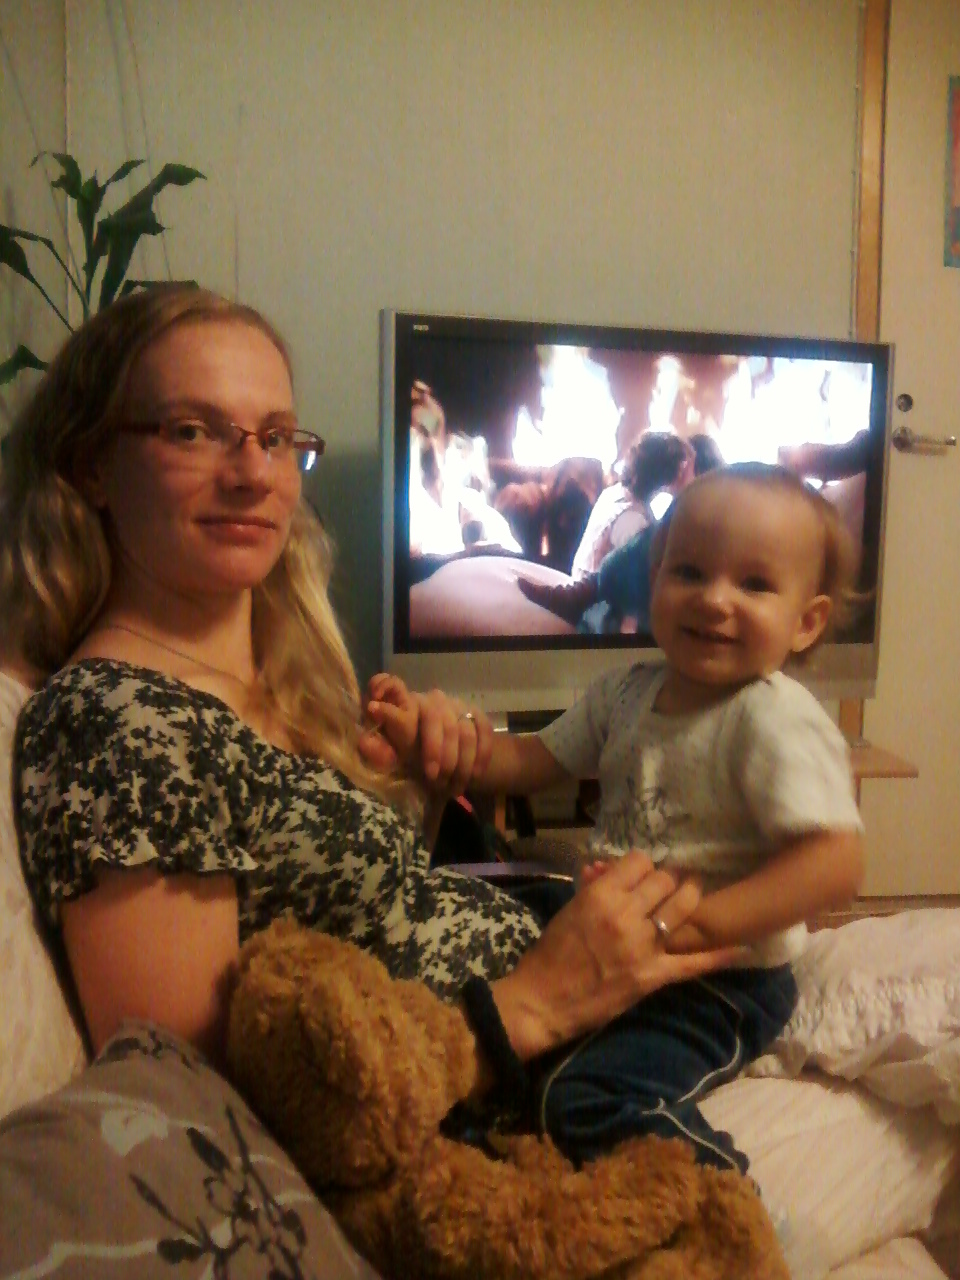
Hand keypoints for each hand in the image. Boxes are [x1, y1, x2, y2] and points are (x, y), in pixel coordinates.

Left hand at [362, 673, 493, 795]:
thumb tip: (363, 743)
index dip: (389, 705)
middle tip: (433, 778)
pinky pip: (483, 732)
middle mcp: (432, 698)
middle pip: (435, 718)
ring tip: (453, 787)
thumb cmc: (413, 753)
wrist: (447, 756)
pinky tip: (476, 776)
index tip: (375, 710)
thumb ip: (381, 750)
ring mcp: (457, 705)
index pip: (394, 688)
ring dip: (459, 762)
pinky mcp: (477, 715)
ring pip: (462, 730)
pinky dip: (481, 756)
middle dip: (435, 751)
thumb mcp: (394, 755)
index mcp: (407, 703)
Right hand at [491, 851, 744, 1059]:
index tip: (646, 872)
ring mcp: (642, 946)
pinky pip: (692, 961)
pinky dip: (718, 954)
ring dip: (692, 898)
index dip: (645, 865)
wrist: (544, 1000)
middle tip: (675, 883)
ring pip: (683, 908)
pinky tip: (741, 947)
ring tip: (696, 895)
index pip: (639, 862)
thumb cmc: (551, 953)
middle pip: (664, 880)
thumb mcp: (570, 909)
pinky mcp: (652, 975)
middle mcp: (625, 915)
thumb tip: (613, 870)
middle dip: (671, 879)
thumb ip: (597, 888)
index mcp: (600, 895)